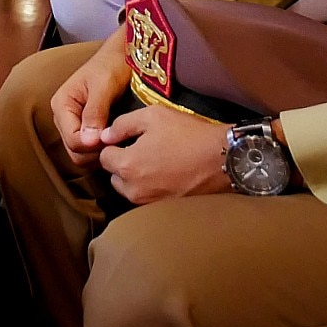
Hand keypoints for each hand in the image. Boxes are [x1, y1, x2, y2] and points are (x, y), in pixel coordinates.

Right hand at [51, 31, 131, 166]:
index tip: (113, 138)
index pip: (72, 141)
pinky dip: (104, 150)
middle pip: (75, 152)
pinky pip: (91, 150)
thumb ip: (95, 112)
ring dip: (101, 153)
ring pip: (83, 155)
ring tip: (119, 140)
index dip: (93, 145)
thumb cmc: (112, 65)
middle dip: (96, 152)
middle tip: (118, 141)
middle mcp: (64, 118)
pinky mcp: (87, 129)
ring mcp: (74, 125)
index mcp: (62, 105)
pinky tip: (118, 140)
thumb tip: (88, 141)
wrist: (121, 56)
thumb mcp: (104, 85)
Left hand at [98, 106, 233, 204]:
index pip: (104, 157)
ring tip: (156, 162)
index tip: (127, 139)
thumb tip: (105, 136)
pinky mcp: (164, 210)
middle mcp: (133, 190)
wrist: (222, 160)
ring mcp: (149, 203)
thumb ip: (122, 124)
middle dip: (123, 163)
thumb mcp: (152, 116)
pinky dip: (151, 188)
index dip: (114, 145)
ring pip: (130, 189)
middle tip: (143, 149)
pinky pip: (146, 198)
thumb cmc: (186, 134)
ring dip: (136, 177)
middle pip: (115, 176)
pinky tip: (166, 175)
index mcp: (126, 166)